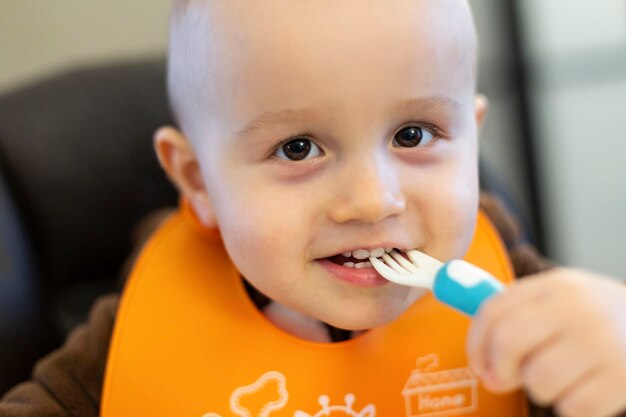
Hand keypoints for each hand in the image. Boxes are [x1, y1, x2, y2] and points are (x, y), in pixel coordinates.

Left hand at [466, 267, 625, 416]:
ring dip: (540, 389)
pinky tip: (585, 390)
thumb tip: (480, 358)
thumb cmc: (597, 322)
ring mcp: (602, 342)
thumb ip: (518, 317)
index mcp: (555, 285)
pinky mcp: (622, 377)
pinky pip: (572, 407)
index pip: (494, 309)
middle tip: (505, 379)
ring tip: (560, 378)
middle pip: (508, 341)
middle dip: (499, 369)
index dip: (475, 342)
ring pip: (538, 380)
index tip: (478, 363)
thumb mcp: (561, 301)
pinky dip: (571, 407)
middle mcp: (577, 308)